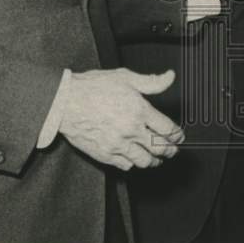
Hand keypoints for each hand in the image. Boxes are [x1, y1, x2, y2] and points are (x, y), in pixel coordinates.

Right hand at [59, 68, 183, 170]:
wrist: (65, 102)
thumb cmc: (93, 88)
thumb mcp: (126, 77)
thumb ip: (152, 82)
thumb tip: (170, 77)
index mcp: (139, 110)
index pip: (167, 129)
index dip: (177, 135)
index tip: (178, 136)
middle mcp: (131, 130)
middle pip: (160, 148)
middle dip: (170, 150)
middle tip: (173, 150)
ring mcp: (118, 144)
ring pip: (145, 161)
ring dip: (154, 161)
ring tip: (157, 159)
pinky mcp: (105, 154)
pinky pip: (126, 165)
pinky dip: (133, 164)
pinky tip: (135, 158)